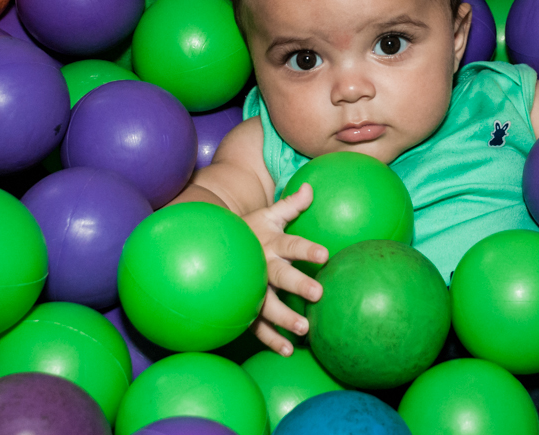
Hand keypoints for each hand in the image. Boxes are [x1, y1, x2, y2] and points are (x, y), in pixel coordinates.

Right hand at [241, 183, 327, 355]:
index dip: (307, 249)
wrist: (213, 246)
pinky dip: (270, 339)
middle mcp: (261, 266)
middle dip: (298, 284)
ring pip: (267, 304)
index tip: (325, 255)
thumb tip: (311, 187)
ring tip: (303, 329)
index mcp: (271, 243)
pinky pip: (256, 325)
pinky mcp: (244, 306)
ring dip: (284, 318)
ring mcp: (251, 288)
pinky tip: (287, 350)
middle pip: (281, 275)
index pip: (292, 244)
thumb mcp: (269, 214)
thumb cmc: (250, 230)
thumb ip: (292, 204)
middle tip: (318, 293)